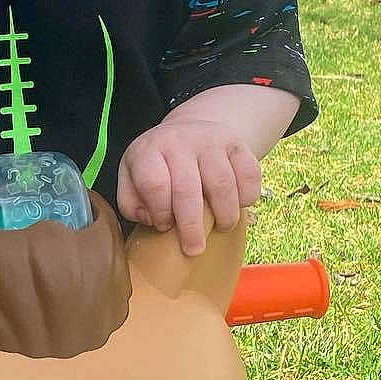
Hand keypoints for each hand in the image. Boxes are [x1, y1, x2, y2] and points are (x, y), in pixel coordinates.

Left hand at [117, 117, 260, 256]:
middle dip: (191, 227)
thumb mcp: (132, 177)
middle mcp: (180, 141)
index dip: (160, 212)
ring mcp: (211, 141)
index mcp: (149, 151)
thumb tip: (151, 219)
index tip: (164, 226)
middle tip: (194, 249)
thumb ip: (131, 202)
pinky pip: (249, 175)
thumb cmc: (159, 165)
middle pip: (188, 190)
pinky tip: (238, 205)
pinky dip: (247, 197)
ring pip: (223, 184)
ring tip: (221, 227)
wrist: (191, 130)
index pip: (154, 185)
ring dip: (224, 215)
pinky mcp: (238, 145)